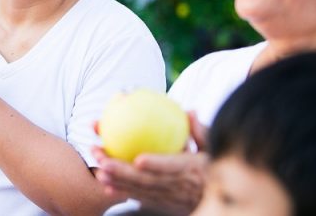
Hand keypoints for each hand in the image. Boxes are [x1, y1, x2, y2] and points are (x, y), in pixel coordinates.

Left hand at [92, 113, 209, 215]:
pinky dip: (123, 191)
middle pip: (148, 181)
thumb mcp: (213, 147)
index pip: (173, 168)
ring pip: (140, 191)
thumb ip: (200, 131)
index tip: (138, 158)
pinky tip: (105, 184)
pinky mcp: (163, 203)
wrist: (217, 195)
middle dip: (123, 172)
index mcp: (193, 170)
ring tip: (98, 170)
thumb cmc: (212, 163)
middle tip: (102, 159)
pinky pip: (140, 197)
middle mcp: (180, 187)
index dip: (157, 165)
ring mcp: (170, 198)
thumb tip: (189, 111)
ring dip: (117, 181)